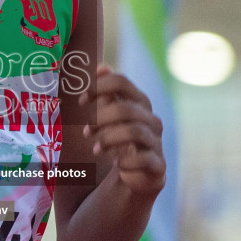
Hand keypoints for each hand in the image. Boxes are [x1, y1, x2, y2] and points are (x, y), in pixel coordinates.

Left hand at [80, 62, 165, 196]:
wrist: (138, 173)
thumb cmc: (121, 140)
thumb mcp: (111, 116)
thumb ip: (107, 93)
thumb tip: (101, 67)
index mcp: (139, 102)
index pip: (122, 82)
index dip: (98, 87)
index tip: (81, 101)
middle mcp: (151, 119)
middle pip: (125, 109)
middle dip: (100, 119)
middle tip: (87, 131)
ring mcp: (156, 141)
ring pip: (134, 132)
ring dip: (109, 139)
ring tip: (95, 149)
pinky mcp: (158, 164)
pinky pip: (144, 159)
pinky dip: (125, 161)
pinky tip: (115, 163)